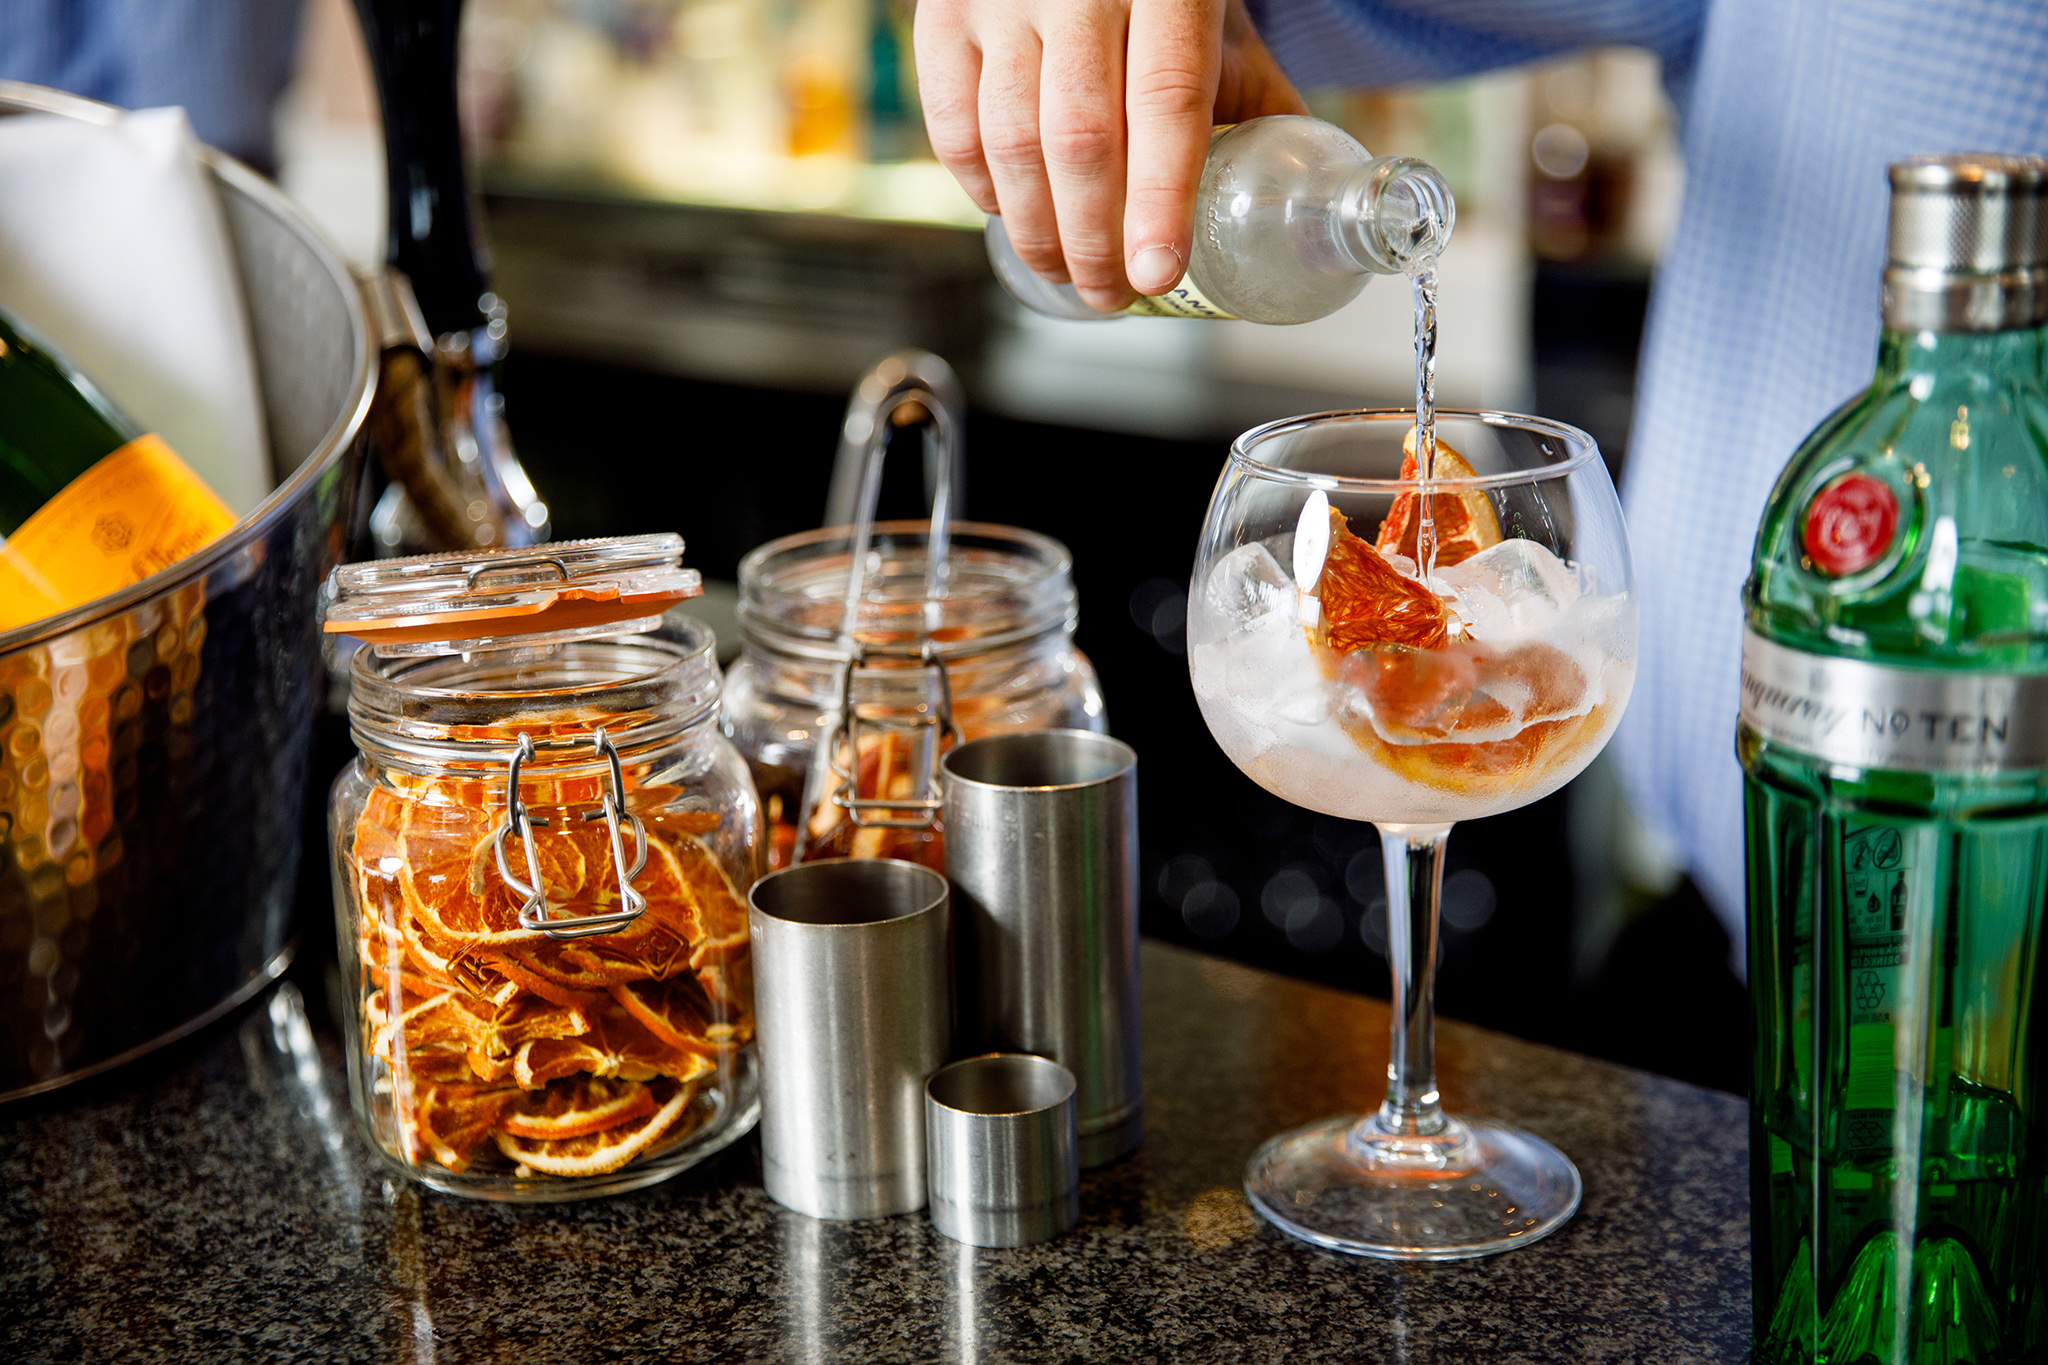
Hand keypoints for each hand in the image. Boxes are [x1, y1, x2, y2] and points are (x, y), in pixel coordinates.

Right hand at [915, 0, 1306, 311]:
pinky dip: (980, 186)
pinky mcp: (944, 13)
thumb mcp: (1220, 26)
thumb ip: (1253, 103)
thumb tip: (1294, 210)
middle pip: (1080, 138)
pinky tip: (1011, 213)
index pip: (1166, 103)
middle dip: (1092, 241)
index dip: (1161, 200)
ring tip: (1063, 271)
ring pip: (1010, 140)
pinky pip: (953, 124)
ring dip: (1036, 229)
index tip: (1158, 274)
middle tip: (1108, 294)